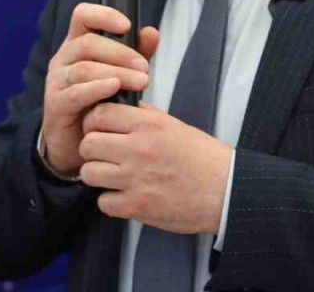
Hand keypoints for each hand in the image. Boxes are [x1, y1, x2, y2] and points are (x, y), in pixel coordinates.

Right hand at [40, 3, 159, 176]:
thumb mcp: (120, 74)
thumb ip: (135, 53)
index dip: (103, 15)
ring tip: (141, 82)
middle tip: (145, 68)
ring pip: (83, 68)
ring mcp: (57, 81)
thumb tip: (152, 32)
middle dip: (120, 53)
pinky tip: (115, 88)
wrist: (76, 141)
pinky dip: (97, 88)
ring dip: (116, 72)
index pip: (82, 16)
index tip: (127, 26)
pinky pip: (76, 92)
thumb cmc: (99, 102)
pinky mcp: (56, 104)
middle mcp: (64, 58)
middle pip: (87, 43)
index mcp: (77, 44)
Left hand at [79, 102, 231, 234]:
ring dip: (98, 175)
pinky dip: (111, 201)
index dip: (94, 122)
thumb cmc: (203, 158)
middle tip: (104, 155)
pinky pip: (103, 202)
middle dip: (92, 149)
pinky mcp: (137, 206)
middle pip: (88, 144)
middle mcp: (138, 149)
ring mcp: (135, 179)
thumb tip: (122, 107)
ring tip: (112, 176)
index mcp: (148, 125)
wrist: (226, 190)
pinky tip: (124, 196)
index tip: (99, 129)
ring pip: (89, 173)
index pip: (99, 114)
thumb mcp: (175, 125)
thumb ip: (146, 116)